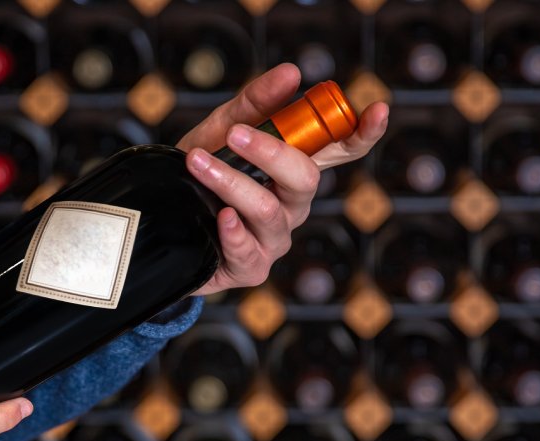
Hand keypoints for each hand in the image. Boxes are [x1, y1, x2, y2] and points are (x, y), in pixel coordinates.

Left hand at [178, 63, 389, 295]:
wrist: (162, 219)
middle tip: (235, 134)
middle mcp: (294, 205)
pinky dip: (232, 232)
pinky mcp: (252, 267)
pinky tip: (220, 217)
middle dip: (271, 154)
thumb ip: (255, 103)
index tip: (377, 110)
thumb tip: (291, 72)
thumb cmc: (202, 172)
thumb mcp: (222, 130)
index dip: (364, 133)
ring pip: (269, 211)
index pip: (342, 152)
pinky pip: (248, 251)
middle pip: (306, 180)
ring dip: (231, 184)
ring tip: (198, 162)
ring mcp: (276, 238)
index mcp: (296, 170)